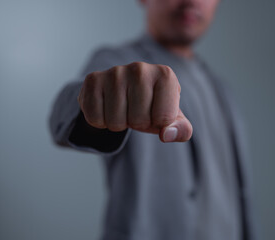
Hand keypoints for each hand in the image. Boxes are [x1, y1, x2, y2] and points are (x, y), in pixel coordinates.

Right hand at [77, 61, 192, 141]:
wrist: (124, 92)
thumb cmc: (153, 106)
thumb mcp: (172, 119)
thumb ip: (181, 130)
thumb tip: (167, 134)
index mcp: (166, 75)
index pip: (164, 118)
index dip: (159, 123)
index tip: (157, 112)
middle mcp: (141, 68)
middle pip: (139, 120)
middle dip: (138, 124)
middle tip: (137, 111)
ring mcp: (115, 71)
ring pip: (116, 122)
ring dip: (119, 124)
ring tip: (123, 109)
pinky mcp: (93, 79)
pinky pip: (95, 118)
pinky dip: (100, 121)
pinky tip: (107, 107)